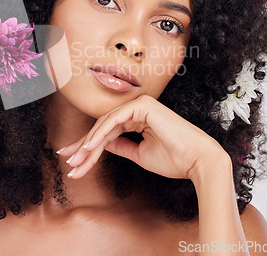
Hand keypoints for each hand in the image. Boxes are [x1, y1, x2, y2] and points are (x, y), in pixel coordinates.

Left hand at [58, 94, 227, 179]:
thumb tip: (102, 145)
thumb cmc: (174, 159)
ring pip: (105, 125)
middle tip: (68, 162)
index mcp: (138, 118)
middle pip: (102, 127)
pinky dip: (100, 135)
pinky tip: (88, 148)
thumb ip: (121, 146)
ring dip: (88, 144)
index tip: (73, 161)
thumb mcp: (139, 154)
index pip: (107, 131)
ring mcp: (140, 105)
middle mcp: (137, 109)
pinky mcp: (142, 106)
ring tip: (75, 161)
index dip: (88, 147)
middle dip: (83, 146)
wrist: (197, 161)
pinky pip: (114, 121)